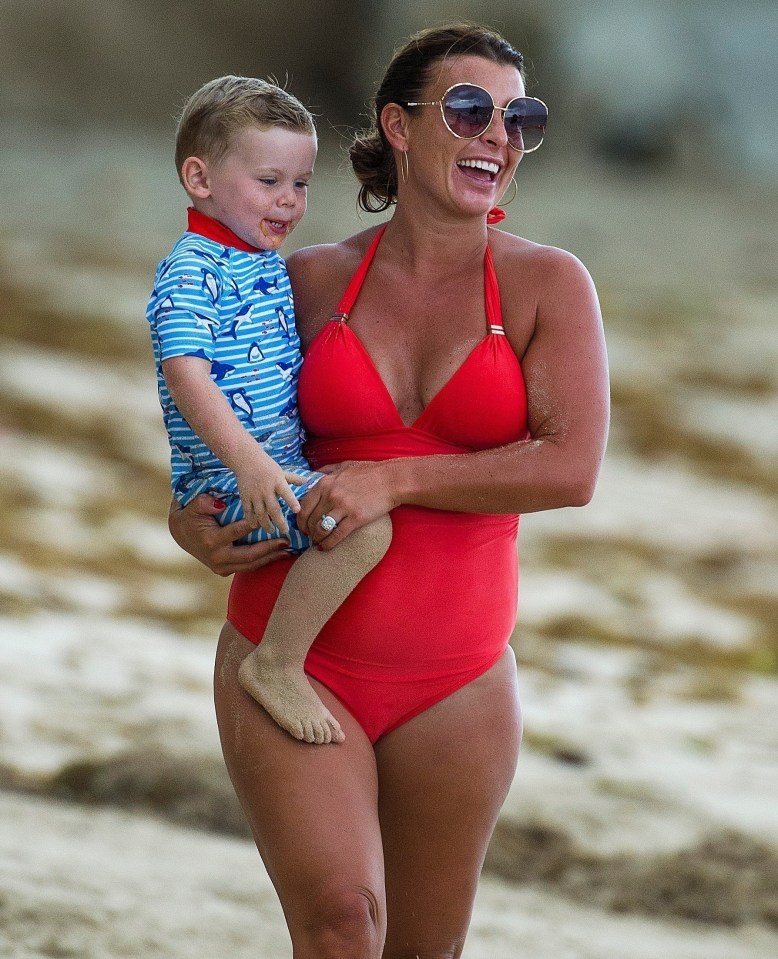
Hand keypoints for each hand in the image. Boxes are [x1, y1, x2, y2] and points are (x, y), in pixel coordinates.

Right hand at [168, 495, 290, 575]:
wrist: (180, 535)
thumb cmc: (189, 517)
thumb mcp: (192, 506)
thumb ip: (204, 503)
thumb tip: (219, 503)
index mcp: (211, 541)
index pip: (236, 533)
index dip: (253, 527)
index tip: (270, 520)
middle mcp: (217, 558)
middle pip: (249, 556)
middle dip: (269, 549)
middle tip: (286, 540)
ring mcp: (221, 567)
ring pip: (250, 565)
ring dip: (270, 558)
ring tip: (287, 550)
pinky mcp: (224, 571)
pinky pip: (247, 567)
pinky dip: (262, 561)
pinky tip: (277, 555)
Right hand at [236, 455, 307, 535]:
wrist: (246, 460)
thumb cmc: (267, 466)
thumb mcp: (282, 471)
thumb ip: (293, 478)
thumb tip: (307, 481)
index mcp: (278, 482)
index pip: (286, 493)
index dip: (292, 502)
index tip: (297, 510)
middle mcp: (266, 489)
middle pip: (273, 509)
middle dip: (279, 522)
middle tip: (285, 530)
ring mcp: (255, 494)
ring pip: (260, 513)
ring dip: (266, 524)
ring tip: (271, 530)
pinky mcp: (245, 497)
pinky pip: (248, 511)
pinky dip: (251, 520)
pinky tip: (256, 526)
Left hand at [297, 460, 397, 550]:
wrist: (391, 480)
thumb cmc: (370, 472)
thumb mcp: (345, 465)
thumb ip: (328, 470)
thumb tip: (315, 473)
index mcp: (325, 483)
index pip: (304, 505)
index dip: (300, 519)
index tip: (302, 525)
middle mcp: (330, 495)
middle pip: (310, 519)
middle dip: (307, 531)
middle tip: (309, 536)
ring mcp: (343, 507)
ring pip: (320, 529)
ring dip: (317, 539)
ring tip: (318, 542)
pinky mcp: (355, 519)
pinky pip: (336, 536)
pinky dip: (328, 544)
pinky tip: (326, 548)